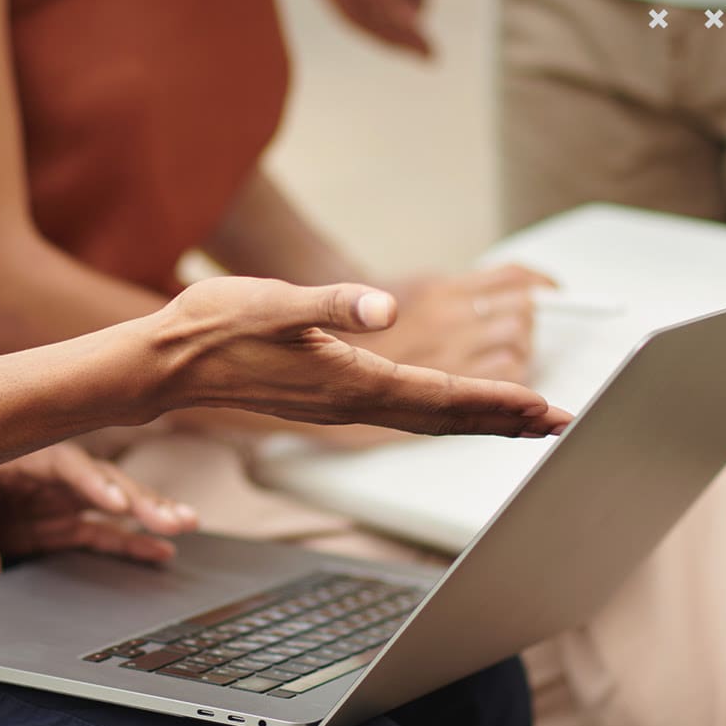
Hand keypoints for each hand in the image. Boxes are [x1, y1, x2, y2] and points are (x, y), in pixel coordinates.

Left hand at [0, 444, 198, 579]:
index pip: (65, 465)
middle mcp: (46, 475)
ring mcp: (54, 501)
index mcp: (18, 455)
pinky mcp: (55, 526)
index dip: (93, 484)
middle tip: (176, 520)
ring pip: (111, 506)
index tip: (117, 504)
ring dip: (147, 517)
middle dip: (140, 500)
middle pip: (101, 482)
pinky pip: (99, 533)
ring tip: (184, 528)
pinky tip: (160, 552)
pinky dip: (128, 542)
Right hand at [147, 276, 571, 437]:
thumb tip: (383, 307)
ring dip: (477, 420)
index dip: (496, 402)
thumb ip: (330, 304)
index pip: (441, 397)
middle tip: (559, 423)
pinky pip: (400, 414)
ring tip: (522, 420)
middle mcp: (351, 403)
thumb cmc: (215, 327)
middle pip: (444, 419)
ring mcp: (339, 406)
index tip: (544, 408)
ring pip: (425, 420)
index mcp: (350, 382)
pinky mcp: (326, 400)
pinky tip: (449, 409)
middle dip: (504, 421)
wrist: (166, 363)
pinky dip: (440, 413)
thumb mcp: (273, 302)